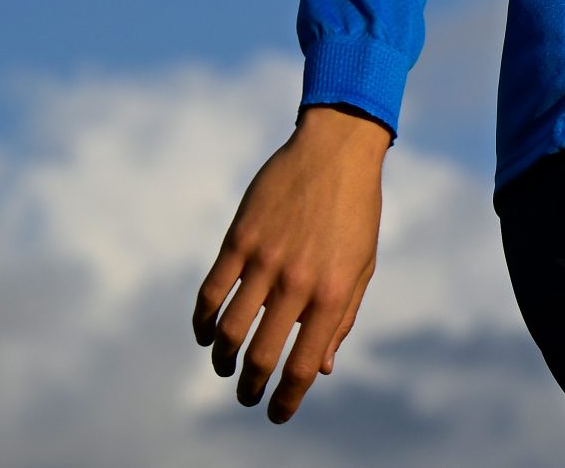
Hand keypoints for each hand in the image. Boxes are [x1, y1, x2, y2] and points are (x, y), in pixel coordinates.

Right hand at [191, 104, 390, 422]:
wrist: (337, 150)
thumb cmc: (356, 211)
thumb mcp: (363, 266)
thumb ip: (342, 319)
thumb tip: (319, 370)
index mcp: (333, 293)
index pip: (301, 366)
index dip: (286, 400)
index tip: (276, 415)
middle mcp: (298, 282)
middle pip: (261, 356)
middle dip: (250, 387)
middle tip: (246, 396)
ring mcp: (265, 259)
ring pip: (229, 329)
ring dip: (222, 358)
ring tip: (224, 366)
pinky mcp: (239, 238)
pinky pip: (210, 292)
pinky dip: (202, 321)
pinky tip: (205, 333)